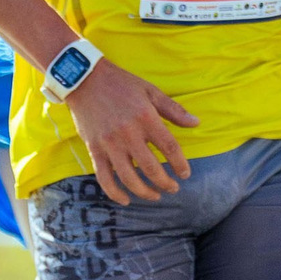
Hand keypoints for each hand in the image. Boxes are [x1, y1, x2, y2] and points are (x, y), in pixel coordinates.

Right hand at [65, 60, 197, 205]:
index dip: (180, 164)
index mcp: (146, 118)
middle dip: (165, 183)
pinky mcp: (94, 149)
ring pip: (129, 177)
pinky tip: (125, 199)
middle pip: (151, 168)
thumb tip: (196, 123)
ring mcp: (110, 144)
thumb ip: (174, 110)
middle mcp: (128, 134)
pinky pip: (104, 177)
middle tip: (173, 189)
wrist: (84, 79)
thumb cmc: (121, 84)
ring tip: (155, 196)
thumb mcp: (150, 91)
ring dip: (144, 192)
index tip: (185, 174)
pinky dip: (114, 192)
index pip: (169, 147)